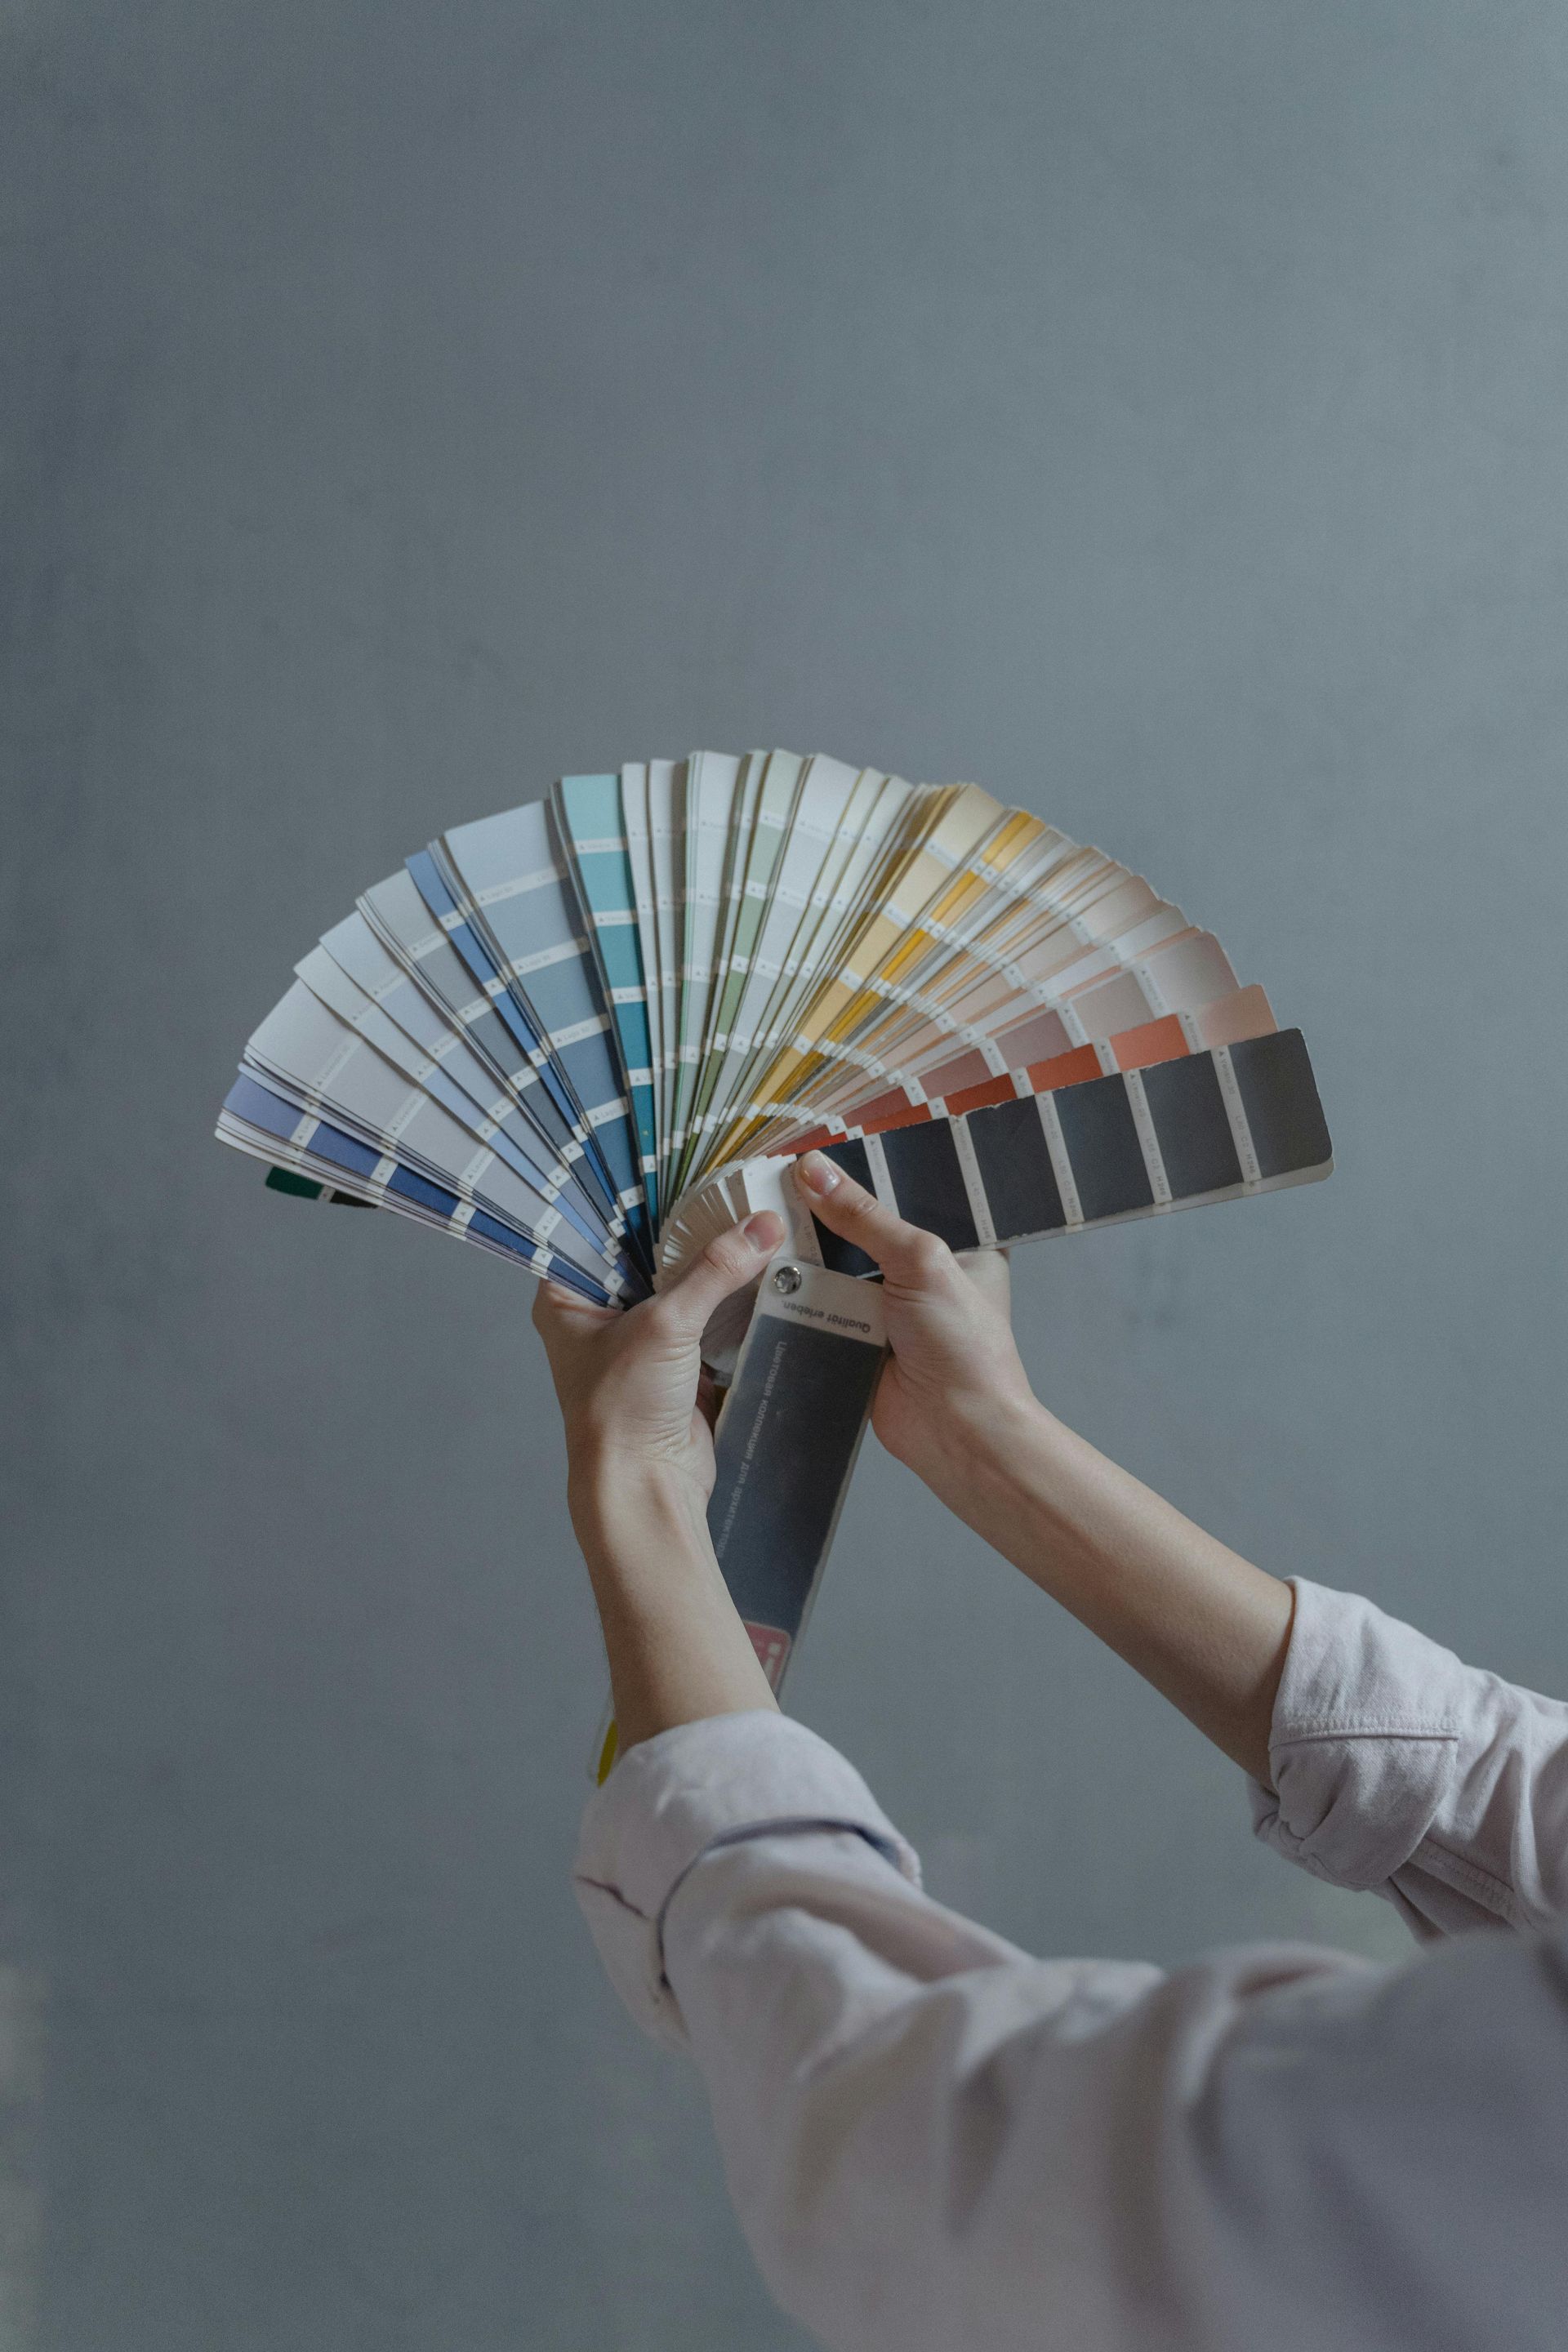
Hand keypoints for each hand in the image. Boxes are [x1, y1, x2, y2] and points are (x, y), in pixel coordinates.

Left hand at [533, 1212, 788, 1754]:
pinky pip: (704, 1316)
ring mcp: (635, 1339)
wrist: (645, 1488)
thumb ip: (716, 1270)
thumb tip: (765, 1226)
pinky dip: (729, 1297)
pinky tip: (759, 1265)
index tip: (674, 1158)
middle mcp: (594, 1312)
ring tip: (747, 1213)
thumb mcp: (667, 1324)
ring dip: (711, 1261)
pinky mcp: (674, 1363)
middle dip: (684, 1225)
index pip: (594, 1224)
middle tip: (724, 1180)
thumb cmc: (622, 1408)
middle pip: (642, 1252)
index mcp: (566, 1295)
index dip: (632, 1193)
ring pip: (677, 1283)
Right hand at [793, 1151, 1039, 1510]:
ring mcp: (888, 1308)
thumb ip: (866, 1217)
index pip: (913, 1193)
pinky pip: (820, 1307)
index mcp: (962, 1244)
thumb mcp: (921, 1261)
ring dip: (805, 1251)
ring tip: (758, 1208)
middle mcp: (925, 1273)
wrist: (955, 1432)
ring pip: (837, 1268)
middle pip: (867, 1229)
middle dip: (828, 1211)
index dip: (873, 1171)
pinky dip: (795, 1293)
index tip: (826, 1146)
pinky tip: (758, 1262)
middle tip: (778, 1173)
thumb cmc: (962, 1345)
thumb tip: (812, 1171)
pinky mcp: (857, 1340)